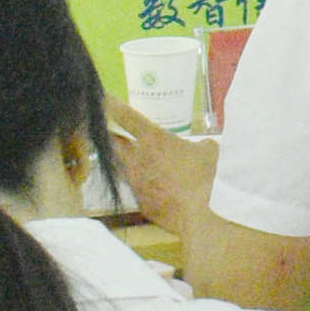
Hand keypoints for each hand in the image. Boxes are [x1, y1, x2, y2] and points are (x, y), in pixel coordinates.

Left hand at [107, 101, 214, 237]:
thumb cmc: (208, 174)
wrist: (204, 213)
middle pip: (114, 144)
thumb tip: (200, 148)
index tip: (100, 97)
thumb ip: (198, 145)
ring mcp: (137, 184)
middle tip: (109, 130)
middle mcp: (138, 160)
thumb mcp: (209, 150)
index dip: (111, 105)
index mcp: (154, 140)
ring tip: (138, 162)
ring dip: (128, 163)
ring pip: (124, 169)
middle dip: (110, 135)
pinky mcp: (142, 205)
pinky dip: (145, 187)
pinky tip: (159, 190)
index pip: (126, 117)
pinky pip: (138, 191)